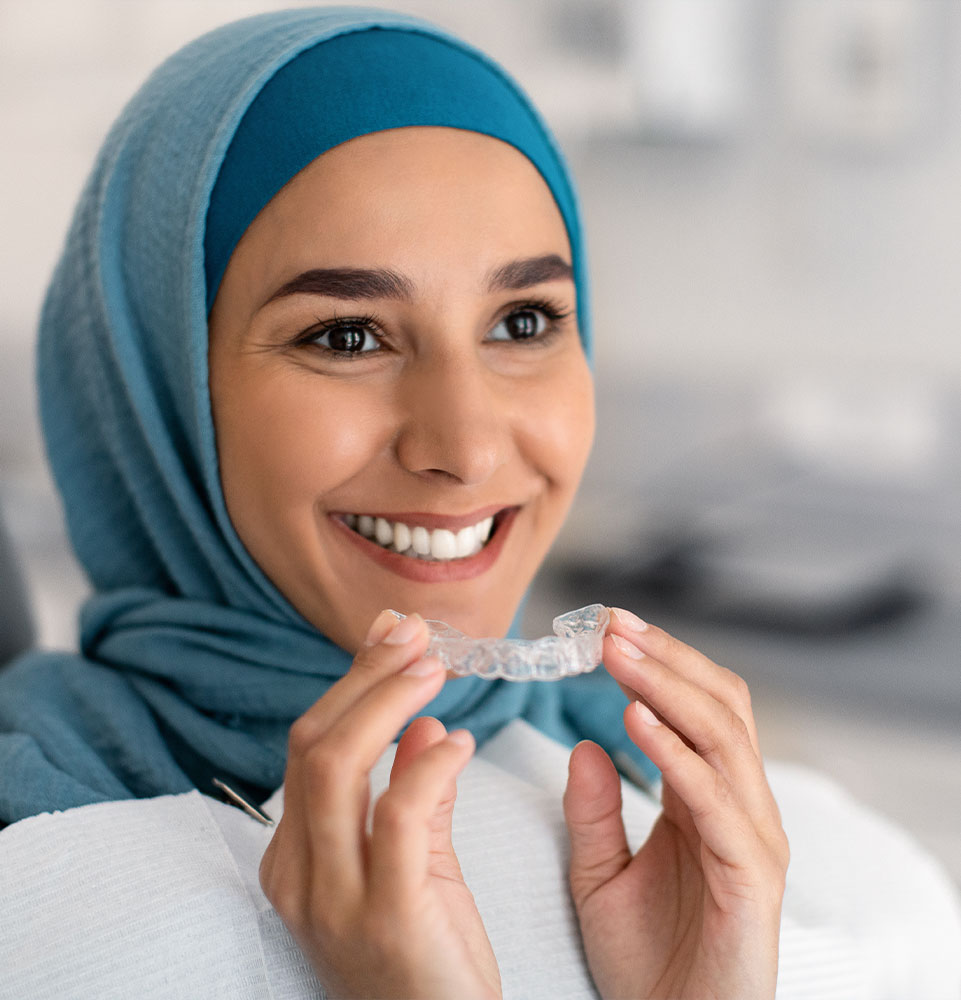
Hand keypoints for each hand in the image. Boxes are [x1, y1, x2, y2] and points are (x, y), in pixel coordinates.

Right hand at [259, 610, 500, 999]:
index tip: (394, 636)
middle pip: (315, 744)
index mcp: (295, 857)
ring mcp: (334, 898)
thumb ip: (410, 793)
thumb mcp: (413, 865)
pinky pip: (398, 814)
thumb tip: (420, 723)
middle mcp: (298, 874)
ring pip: (338, 765)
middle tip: (415, 635)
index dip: (352, 683)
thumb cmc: (430, 956)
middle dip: (366, 677)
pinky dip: (429, 765)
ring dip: (388, 701)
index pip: (311, 746)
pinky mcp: (387, 915)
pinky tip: (461, 743)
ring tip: (435, 669)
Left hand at [563, 609, 788, 999]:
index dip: (657, 663)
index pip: (696, 707)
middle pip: (719, 705)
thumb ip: (592, 810)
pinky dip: (677, 753)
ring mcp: (752, 838)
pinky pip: (716, 799)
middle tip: (612, 624)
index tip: (606, 627)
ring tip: (617, 654)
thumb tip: (584, 744)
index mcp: (706, 800)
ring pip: (723, 736)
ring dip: (668, 687)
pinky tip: (634, 721)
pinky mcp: (752, 876)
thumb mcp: (598, 875)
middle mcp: (740, 807)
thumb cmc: (647, 962)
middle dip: (666, 658)